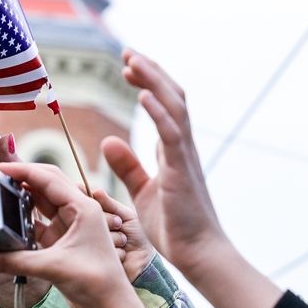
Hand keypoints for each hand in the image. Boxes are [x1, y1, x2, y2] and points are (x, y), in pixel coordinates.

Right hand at [0, 163, 140, 307]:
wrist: (111, 306)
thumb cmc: (96, 282)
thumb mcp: (53, 267)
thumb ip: (17, 261)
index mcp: (84, 208)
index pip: (50, 179)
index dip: (24, 171)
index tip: (2, 167)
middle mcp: (80, 212)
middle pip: (48, 184)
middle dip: (24, 177)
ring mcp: (73, 226)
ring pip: (44, 203)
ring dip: (25, 197)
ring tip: (1, 192)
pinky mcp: (66, 240)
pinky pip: (42, 222)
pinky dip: (27, 219)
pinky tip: (11, 219)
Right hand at [93, 189, 155, 282]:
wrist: (144, 263)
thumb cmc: (137, 235)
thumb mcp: (126, 216)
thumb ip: (111, 204)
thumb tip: (96, 191)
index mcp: (94, 215)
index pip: (84, 201)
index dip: (90, 201)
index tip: (100, 205)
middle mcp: (86, 228)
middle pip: (85, 216)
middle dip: (108, 220)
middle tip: (120, 226)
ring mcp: (86, 244)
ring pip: (91, 232)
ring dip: (113, 236)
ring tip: (123, 241)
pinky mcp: (90, 261)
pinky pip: (98, 248)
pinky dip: (114, 249)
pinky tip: (122, 254)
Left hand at [101, 49, 229, 282]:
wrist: (198, 254)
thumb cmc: (176, 227)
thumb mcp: (144, 192)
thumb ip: (128, 166)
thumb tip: (109, 141)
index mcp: (174, 150)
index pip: (164, 105)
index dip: (148, 83)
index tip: (128, 67)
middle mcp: (183, 147)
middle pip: (171, 97)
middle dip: (150, 72)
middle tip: (128, 53)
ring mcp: (185, 157)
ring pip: (173, 107)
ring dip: (153, 82)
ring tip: (132, 61)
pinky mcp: (182, 171)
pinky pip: (172, 134)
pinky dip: (158, 112)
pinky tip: (143, 96)